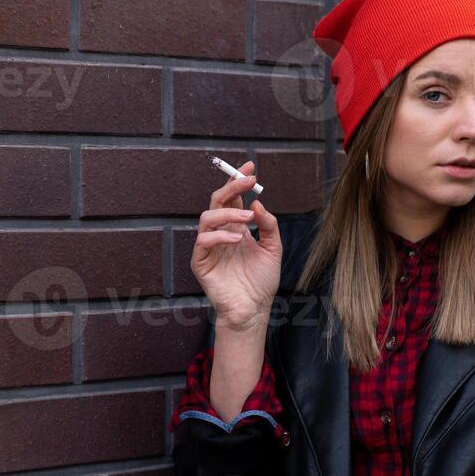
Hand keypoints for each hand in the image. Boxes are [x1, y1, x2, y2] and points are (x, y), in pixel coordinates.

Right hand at [190, 162, 281, 331]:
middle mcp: (221, 233)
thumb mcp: (274, 249)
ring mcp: (209, 247)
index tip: (250, 166)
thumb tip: (257, 203)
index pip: (234, 199)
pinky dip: (221, 236)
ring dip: (228, 213)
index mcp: (236, 228)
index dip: (239, 181)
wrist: (255, 309)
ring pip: (207, 217)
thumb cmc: (262, 281)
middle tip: (247, 179)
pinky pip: (204, 241)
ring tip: (248, 219)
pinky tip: (238, 239)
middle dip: (231, 187)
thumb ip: (268, 225)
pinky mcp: (201, 262)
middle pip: (218, 202)